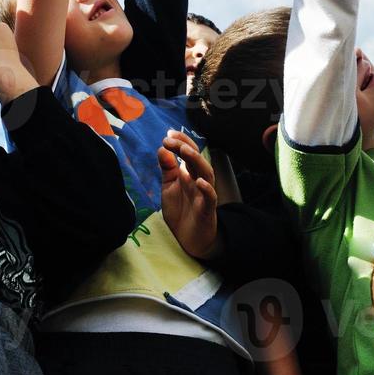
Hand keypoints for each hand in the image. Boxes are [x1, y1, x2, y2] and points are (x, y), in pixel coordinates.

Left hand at [158, 130, 220, 260]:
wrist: (187, 240)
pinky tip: (199, 181)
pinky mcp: (207, 210)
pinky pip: (211, 197)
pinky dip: (207, 188)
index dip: (180, 142)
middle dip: (185, 146)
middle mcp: (198, 180)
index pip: (188, 153)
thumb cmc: (180, 211)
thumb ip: (167, 169)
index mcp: (189, 174)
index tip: (167, 134)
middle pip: (197, 159)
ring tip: (185, 152)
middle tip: (171, 139)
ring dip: (197, 161)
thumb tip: (162, 148)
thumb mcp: (168, 187)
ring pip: (206, 173)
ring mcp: (204, 194)